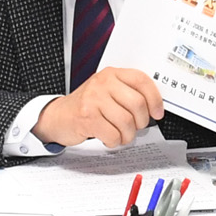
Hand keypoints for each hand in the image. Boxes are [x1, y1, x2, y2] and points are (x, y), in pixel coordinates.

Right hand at [36, 65, 163, 148]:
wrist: (58, 116)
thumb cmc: (87, 106)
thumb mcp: (107, 92)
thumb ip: (128, 93)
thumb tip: (155, 106)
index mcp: (111, 74)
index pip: (141, 80)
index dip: (155, 98)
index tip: (157, 112)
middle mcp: (102, 83)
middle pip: (137, 104)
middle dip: (141, 122)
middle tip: (135, 127)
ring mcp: (93, 99)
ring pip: (127, 122)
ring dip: (127, 135)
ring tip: (121, 135)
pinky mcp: (87, 117)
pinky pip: (113, 134)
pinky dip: (114, 141)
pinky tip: (108, 137)